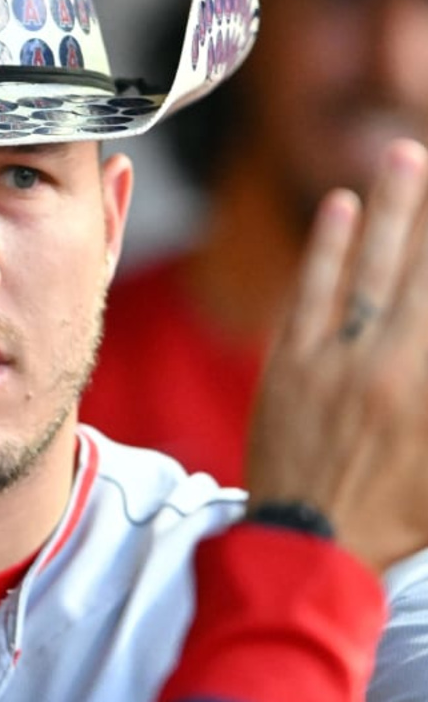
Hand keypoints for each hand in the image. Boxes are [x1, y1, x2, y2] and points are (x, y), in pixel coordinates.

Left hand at [248, 138, 427, 571]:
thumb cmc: (400, 514)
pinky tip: (337, 210)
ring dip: (387, 210)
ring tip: (401, 159)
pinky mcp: (288, 367)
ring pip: (365, 270)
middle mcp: (385, 364)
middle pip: (421, 271)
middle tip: (427, 153)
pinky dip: (325, 251)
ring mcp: (332, 362)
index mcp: (424, 385)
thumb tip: (422, 326)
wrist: (310, 548)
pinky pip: (308, 296)